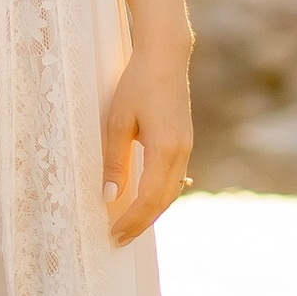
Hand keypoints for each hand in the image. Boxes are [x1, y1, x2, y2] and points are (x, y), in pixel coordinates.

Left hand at [102, 41, 191, 245]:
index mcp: (164, 149)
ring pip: (172, 191)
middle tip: (119, 239)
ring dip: (152, 211)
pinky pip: (176, 177)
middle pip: (163, 201)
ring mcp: (187, 146)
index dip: (131, 220)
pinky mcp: (185, 140)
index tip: (113, 234)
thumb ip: (114, 162)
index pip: (148, 198)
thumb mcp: (118, 122)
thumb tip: (109, 197)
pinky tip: (148, 200)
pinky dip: (161, 194)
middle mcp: (182, 151)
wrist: (166, 56)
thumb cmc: (137, 84)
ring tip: (130, 225)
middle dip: (142, 223)